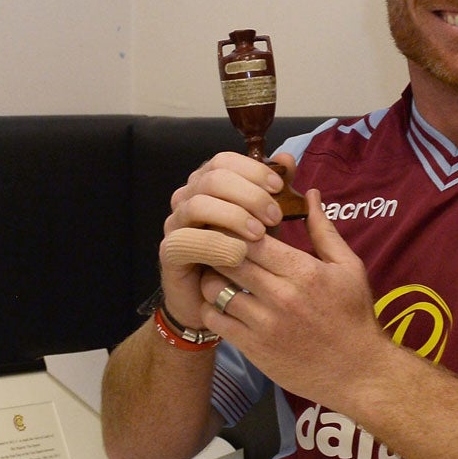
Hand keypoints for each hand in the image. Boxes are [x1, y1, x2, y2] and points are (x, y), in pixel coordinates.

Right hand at [159, 153, 293, 324]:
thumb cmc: (242, 255)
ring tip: (259, 234)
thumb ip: (274, 190)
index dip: (252, 169)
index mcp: (208, 184)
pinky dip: (216, 244)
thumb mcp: (265, 219)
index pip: (223, 161)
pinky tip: (239, 253)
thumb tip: (287, 159)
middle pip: (212, 178)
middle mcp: (188, 198)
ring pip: (198, 204)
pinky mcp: (170, 250)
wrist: (219, 299)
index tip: (279, 187)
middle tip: (275, 216)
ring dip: (233, 216)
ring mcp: (175, 223)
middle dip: (248, 194)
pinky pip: (188, 240)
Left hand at [198, 190, 395, 408]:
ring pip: (214, 288)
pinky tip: (221, 302)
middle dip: (216, 247)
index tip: (229, 223)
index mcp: (303, 271)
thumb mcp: (348, 267)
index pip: (251, 237)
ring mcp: (264, 324)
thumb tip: (309, 193)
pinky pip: (215, 320)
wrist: (359, 372)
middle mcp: (280, 295)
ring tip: (216, 273)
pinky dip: (211, 307)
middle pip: (227, 259)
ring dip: (210, 277)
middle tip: (213, 243)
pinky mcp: (253, 348)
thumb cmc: (354, 316)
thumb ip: (323, 230)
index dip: (234, 227)